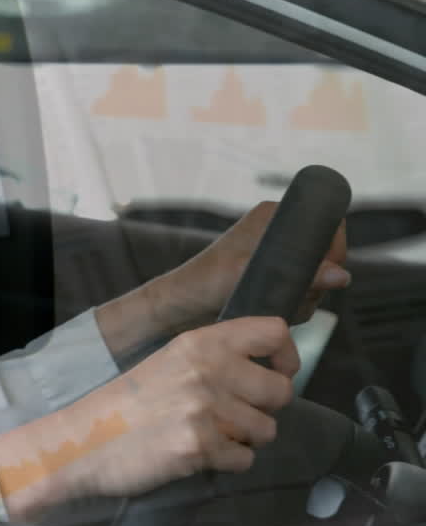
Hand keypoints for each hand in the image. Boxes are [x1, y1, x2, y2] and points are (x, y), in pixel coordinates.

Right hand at [0, 317, 299, 517]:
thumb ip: (215, 358)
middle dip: (265, 409)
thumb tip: (272, 371)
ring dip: (244, 438)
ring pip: (267, 429)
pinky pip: (244, 459)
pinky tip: (198, 452)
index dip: (286, 356)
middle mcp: (207, 369)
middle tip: (234, 414)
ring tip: (208, 433)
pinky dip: (227, 462)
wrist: (85, 440)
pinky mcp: (199, 445)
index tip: (276, 373)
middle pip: (281, 390)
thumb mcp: (171, 361)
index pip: (274, 332)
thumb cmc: (128, 402)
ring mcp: (204, 408)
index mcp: (200, 342)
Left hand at [146, 201, 349, 333]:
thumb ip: (298, 276)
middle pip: (328, 256)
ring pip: (318, 278)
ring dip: (305, 297)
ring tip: (278, 303)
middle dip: (317, 282)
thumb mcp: (254, 277)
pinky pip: (304, 292)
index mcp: (274, 215)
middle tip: (296, 295)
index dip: (334, 250)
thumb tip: (342, 276)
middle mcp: (279, 231)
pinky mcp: (275, 277)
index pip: (328, 223)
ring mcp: (278, 255)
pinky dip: (296, 305)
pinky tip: (275, 309)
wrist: (183, 304)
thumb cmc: (207, 282)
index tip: (325, 274)